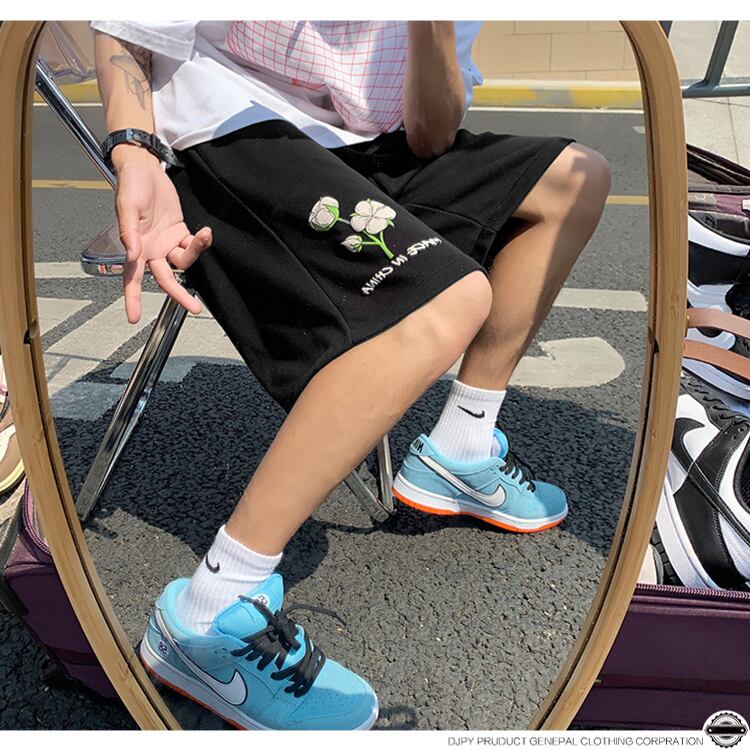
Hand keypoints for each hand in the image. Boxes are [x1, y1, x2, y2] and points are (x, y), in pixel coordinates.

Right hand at [113, 145, 211, 322]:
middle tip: (195, 308)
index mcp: (135, 247)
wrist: (144, 167)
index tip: (133, 318)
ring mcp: (166, 242)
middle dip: (180, 295)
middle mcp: (150, 250)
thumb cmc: (131, 184)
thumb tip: (132, 254)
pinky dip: (201, 242)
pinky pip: (192, 245)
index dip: (132, 299)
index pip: (131, 278)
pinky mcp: (179, 231)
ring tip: (203, 235)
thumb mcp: (127, 206)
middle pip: (166, 280)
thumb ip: (128, 232)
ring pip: (183, 262)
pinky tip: (205, 233)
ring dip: (196, 252)